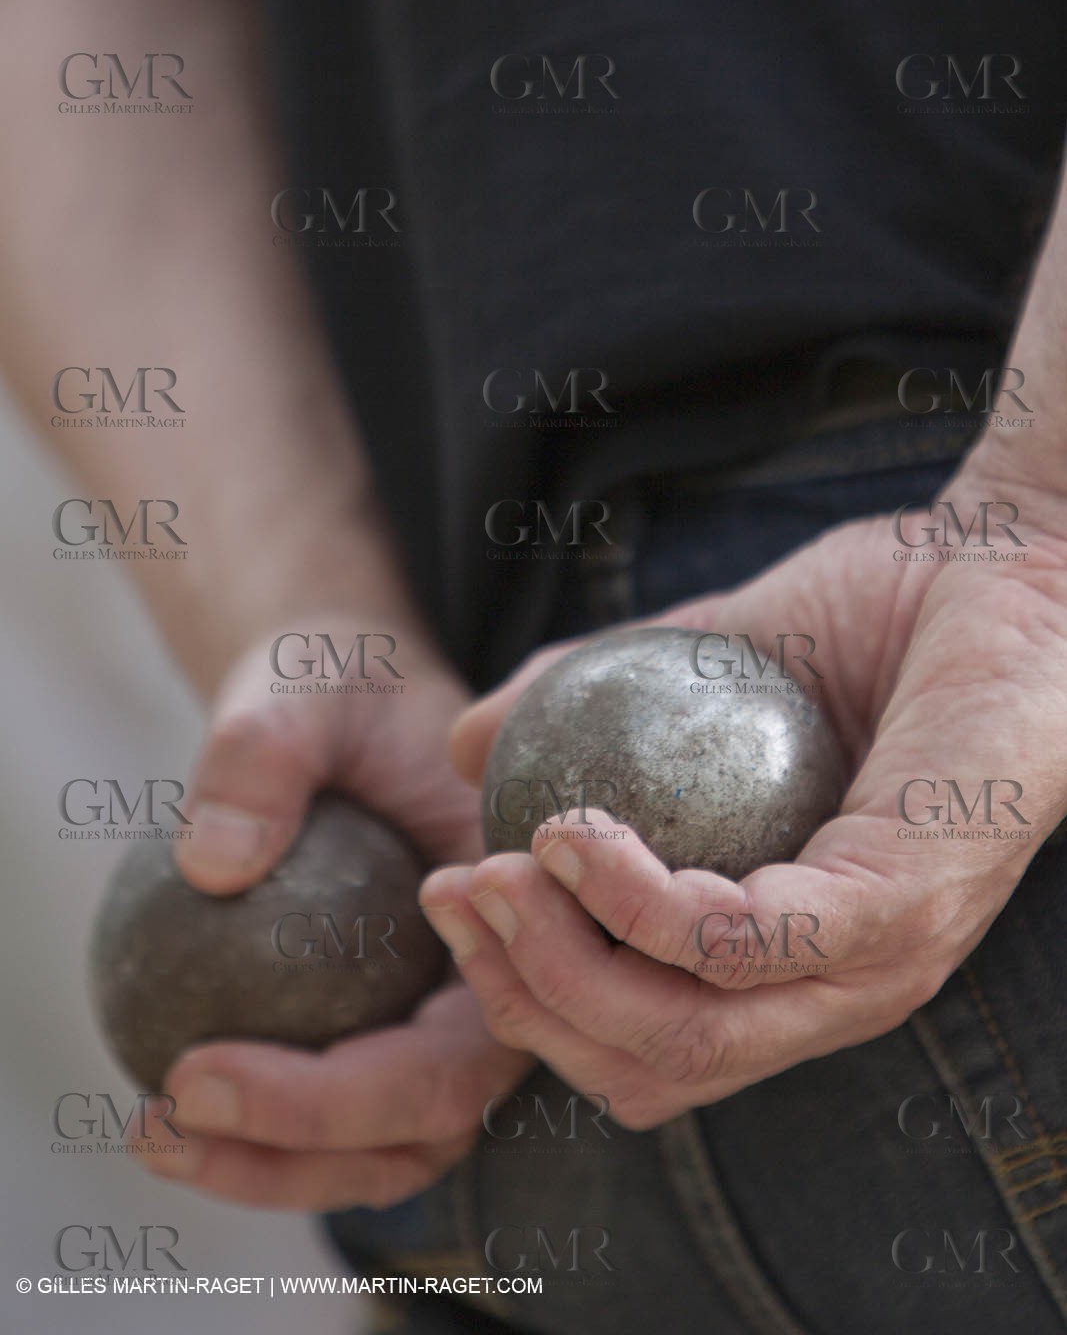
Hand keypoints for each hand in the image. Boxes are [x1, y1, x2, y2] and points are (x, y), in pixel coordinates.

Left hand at [134, 610, 530, 1208]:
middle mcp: (509, 986)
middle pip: (427, 1126)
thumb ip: (265, 754)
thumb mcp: (308, 689)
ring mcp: (457, 1016)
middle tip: (170, 1109)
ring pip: (393, 1144)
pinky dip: (269, 1134)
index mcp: (526, 919)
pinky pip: (350, 1111)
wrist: (360, 697)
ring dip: (280, 1168)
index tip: (201, 1068)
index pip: (452, 1055)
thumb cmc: (352, 686)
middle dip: (300, 1151)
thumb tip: (213, 867)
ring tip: (155, 1132)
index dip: (334, 1095)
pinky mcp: (404, 1025)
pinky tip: (169, 1107)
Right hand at [422, 468, 1066, 1129]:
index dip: (528, 996)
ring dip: (560, 967)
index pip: (641, 1044)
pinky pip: (739, 948)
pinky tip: (573, 829)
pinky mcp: (903, 909)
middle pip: (645, 1068)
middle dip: (522, 1001)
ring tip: (497, 866)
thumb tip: (462, 750)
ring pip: (682, 1036)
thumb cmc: (881, 615)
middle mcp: (837, 987)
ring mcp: (877, 961)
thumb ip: (591, 701)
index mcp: (796, 955)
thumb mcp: (703, 665)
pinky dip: (633, 905)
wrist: (1017, 556)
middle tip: (455, 893)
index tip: (457, 897)